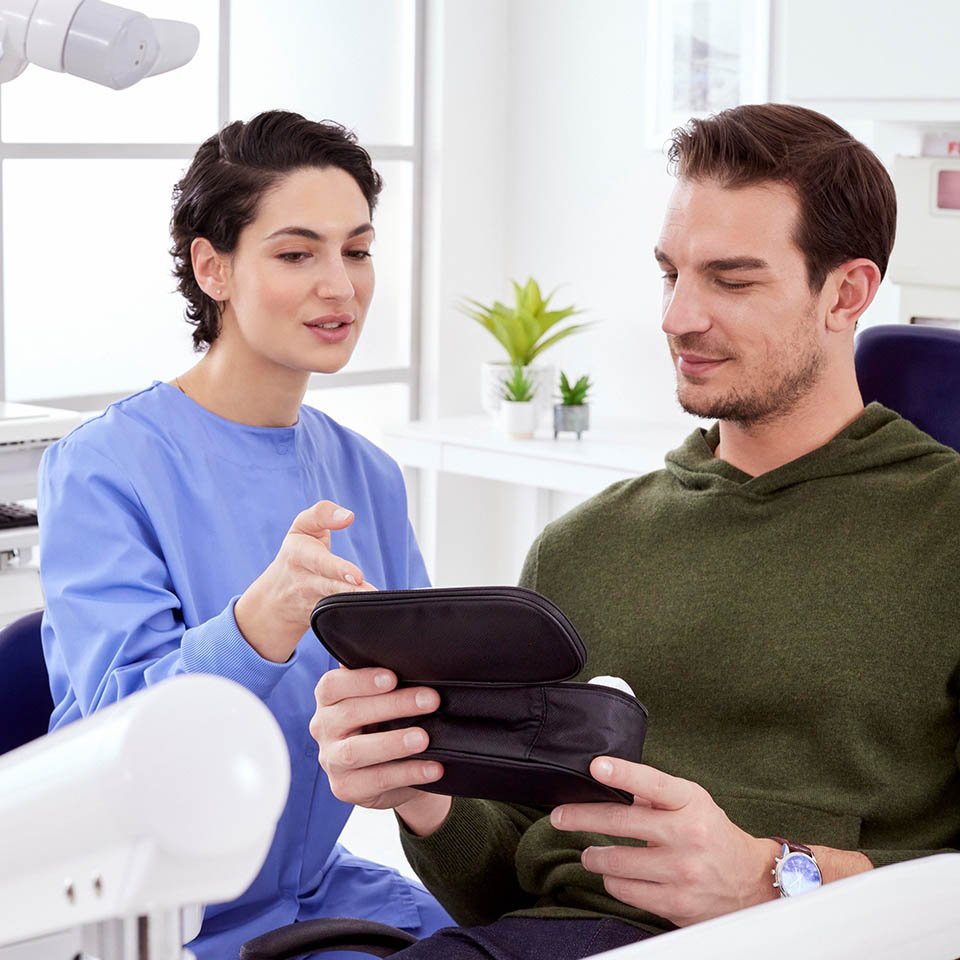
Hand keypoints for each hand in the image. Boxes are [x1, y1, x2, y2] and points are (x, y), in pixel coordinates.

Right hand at [235, 500, 375, 662]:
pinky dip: (352, 616)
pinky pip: (338, 618)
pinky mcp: (321, 619)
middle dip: (348, 590)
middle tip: (369, 591)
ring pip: (334, 606)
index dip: (337, 568)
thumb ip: (322, 514)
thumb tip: (347, 516)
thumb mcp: (302, 527)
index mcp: (298, 555)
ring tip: (372, 600)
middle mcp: (304, 581)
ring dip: (353, 604)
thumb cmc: (298, 553)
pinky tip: (369, 614)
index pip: (318, 561)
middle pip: (328, 587)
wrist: (276, 599)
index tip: (357, 575)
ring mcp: (312, 603)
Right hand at [310, 663, 452, 831]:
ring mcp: (331, 760)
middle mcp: (324, 728)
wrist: (395, 770)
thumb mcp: (382, 699)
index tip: (393, 678)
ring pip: (355, 751)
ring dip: (393, 743)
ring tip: (423, 738)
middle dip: (393, 705)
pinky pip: (377, 780)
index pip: (333, 685)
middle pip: (350, 714)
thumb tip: (402, 652)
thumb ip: (383, 680)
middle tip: (430, 700)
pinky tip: (433, 767)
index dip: (361, 680)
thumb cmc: (387, 722)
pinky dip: (408, 772)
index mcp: (329, 700)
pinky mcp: (346, 788)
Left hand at [550, 757, 777, 925]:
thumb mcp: (692, 802)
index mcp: (691, 803)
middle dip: (581, 817)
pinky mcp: (675, 902)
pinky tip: (615, 875)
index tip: (596, 766)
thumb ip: (655, 795)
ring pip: (616, 861)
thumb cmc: (712, 834)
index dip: (623, 773)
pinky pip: (625, 890)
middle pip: (621, 823)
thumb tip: (614, 786)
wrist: (750, 882)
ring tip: (591, 854)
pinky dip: (613, 881)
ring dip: (595, 856)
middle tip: (559, 816)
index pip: (652, 783)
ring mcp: (682, 871)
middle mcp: (687, 834)